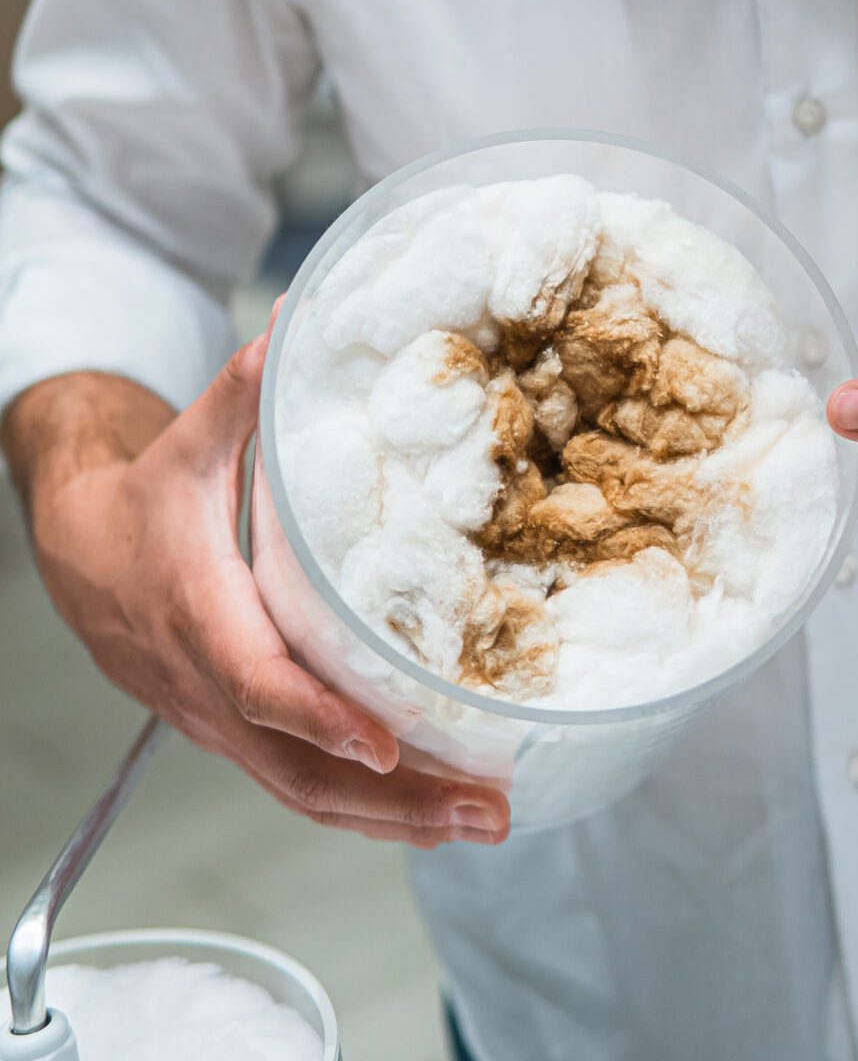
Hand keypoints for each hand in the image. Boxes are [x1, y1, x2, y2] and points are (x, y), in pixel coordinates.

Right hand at [25, 323, 509, 846]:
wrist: (84, 554)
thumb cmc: (147, 501)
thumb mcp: (189, 442)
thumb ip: (244, 392)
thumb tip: (297, 323)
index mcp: (201, 612)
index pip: (260, 681)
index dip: (319, 716)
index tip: (382, 742)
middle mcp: (210, 685)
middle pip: (300, 766)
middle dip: (396, 798)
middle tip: (485, 807)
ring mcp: (223, 722)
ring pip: (305, 793)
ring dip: (397, 821)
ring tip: (483, 821)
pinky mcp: (238, 736)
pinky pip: (301, 788)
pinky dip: (369, 813)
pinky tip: (433, 812)